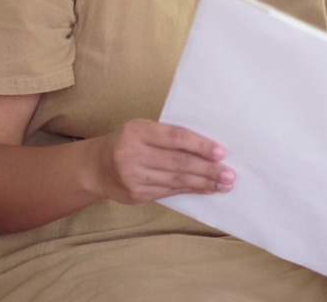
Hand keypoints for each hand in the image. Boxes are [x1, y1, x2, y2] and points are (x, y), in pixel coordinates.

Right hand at [92, 118, 234, 204]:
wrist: (97, 167)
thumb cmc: (129, 142)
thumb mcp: (143, 130)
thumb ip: (169, 136)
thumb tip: (209, 147)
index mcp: (137, 131)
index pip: (175, 137)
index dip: (200, 145)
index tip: (221, 152)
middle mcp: (132, 154)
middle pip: (178, 163)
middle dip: (208, 169)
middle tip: (230, 174)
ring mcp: (133, 177)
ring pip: (176, 181)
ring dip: (203, 183)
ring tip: (224, 184)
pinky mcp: (136, 195)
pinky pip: (169, 192)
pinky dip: (190, 190)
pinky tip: (205, 189)